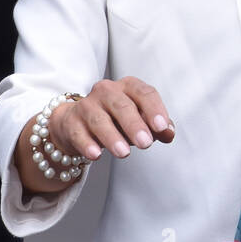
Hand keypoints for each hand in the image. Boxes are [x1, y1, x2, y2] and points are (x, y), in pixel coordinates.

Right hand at [50, 77, 174, 161]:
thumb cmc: (115, 120)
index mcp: (128, 87)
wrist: (77, 123)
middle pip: (121, 105)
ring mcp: (87, 105)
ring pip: (99, 119)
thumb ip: (157, 127)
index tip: (162, 127)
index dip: (154, 109)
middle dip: (134, 124)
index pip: (144, 93)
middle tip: (145, 143)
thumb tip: (169, 133)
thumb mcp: (140, 121)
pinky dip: (87, 144)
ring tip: (123, 152)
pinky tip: (96, 154)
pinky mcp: (71, 122)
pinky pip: (79, 132)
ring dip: (112, 136)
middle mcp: (107, 91)